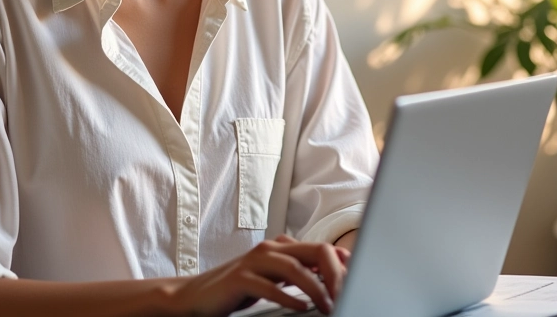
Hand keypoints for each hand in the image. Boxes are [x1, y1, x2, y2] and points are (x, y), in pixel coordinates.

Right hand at [167, 234, 348, 316]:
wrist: (198, 295)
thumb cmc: (240, 287)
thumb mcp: (275, 277)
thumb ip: (301, 272)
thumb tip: (335, 275)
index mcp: (283, 247)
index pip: (321, 248)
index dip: (342, 265)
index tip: (358, 283)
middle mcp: (271, 248)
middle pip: (313, 252)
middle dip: (336, 274)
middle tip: (347, 295)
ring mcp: (255, 261)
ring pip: (294, 267)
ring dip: (316, 288)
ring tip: (329, 306)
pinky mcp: (240, 278)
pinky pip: (268, 286)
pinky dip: (287, 297)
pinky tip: (301, 308)